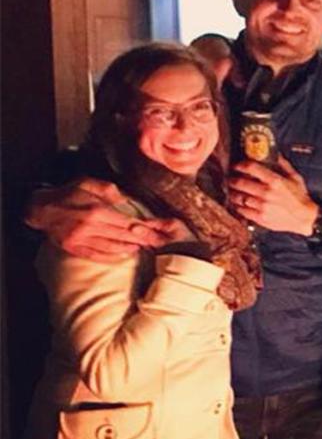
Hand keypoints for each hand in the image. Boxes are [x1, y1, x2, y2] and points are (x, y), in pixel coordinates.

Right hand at [26, 179, 180, 260]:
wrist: (40, 209)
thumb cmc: (66, 194)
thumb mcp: (87, 183)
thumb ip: (109, 190)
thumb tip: (125, 199)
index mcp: (96, 211)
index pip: (130, 222)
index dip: (149, 227)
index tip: (165, 229)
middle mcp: (90, 228)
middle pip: (126, 237)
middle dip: (147, 239)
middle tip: (164, 242)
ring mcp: (82, 241)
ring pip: (114, 248)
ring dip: (133, 247)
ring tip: (147, 246)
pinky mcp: (75, 249)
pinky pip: (99, 255)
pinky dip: (115, 255)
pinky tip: (127, 252)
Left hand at [229, 156, 317, 235]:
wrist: (305, 218)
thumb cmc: (301, 198)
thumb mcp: (295, 178)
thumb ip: (284, 165)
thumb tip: (276, 154)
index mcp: (275, 181)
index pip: (251, 168)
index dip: (241, 165)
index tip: (237, 166)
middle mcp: (267, 193)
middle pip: (240, 182)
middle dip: (232, 180)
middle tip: (231, 179)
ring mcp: (262, 206)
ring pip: (239, 197)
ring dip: (233, 193)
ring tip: (233, 191)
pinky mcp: (260, 218)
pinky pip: (242, 211)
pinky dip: (238, 206)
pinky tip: (239, 204)